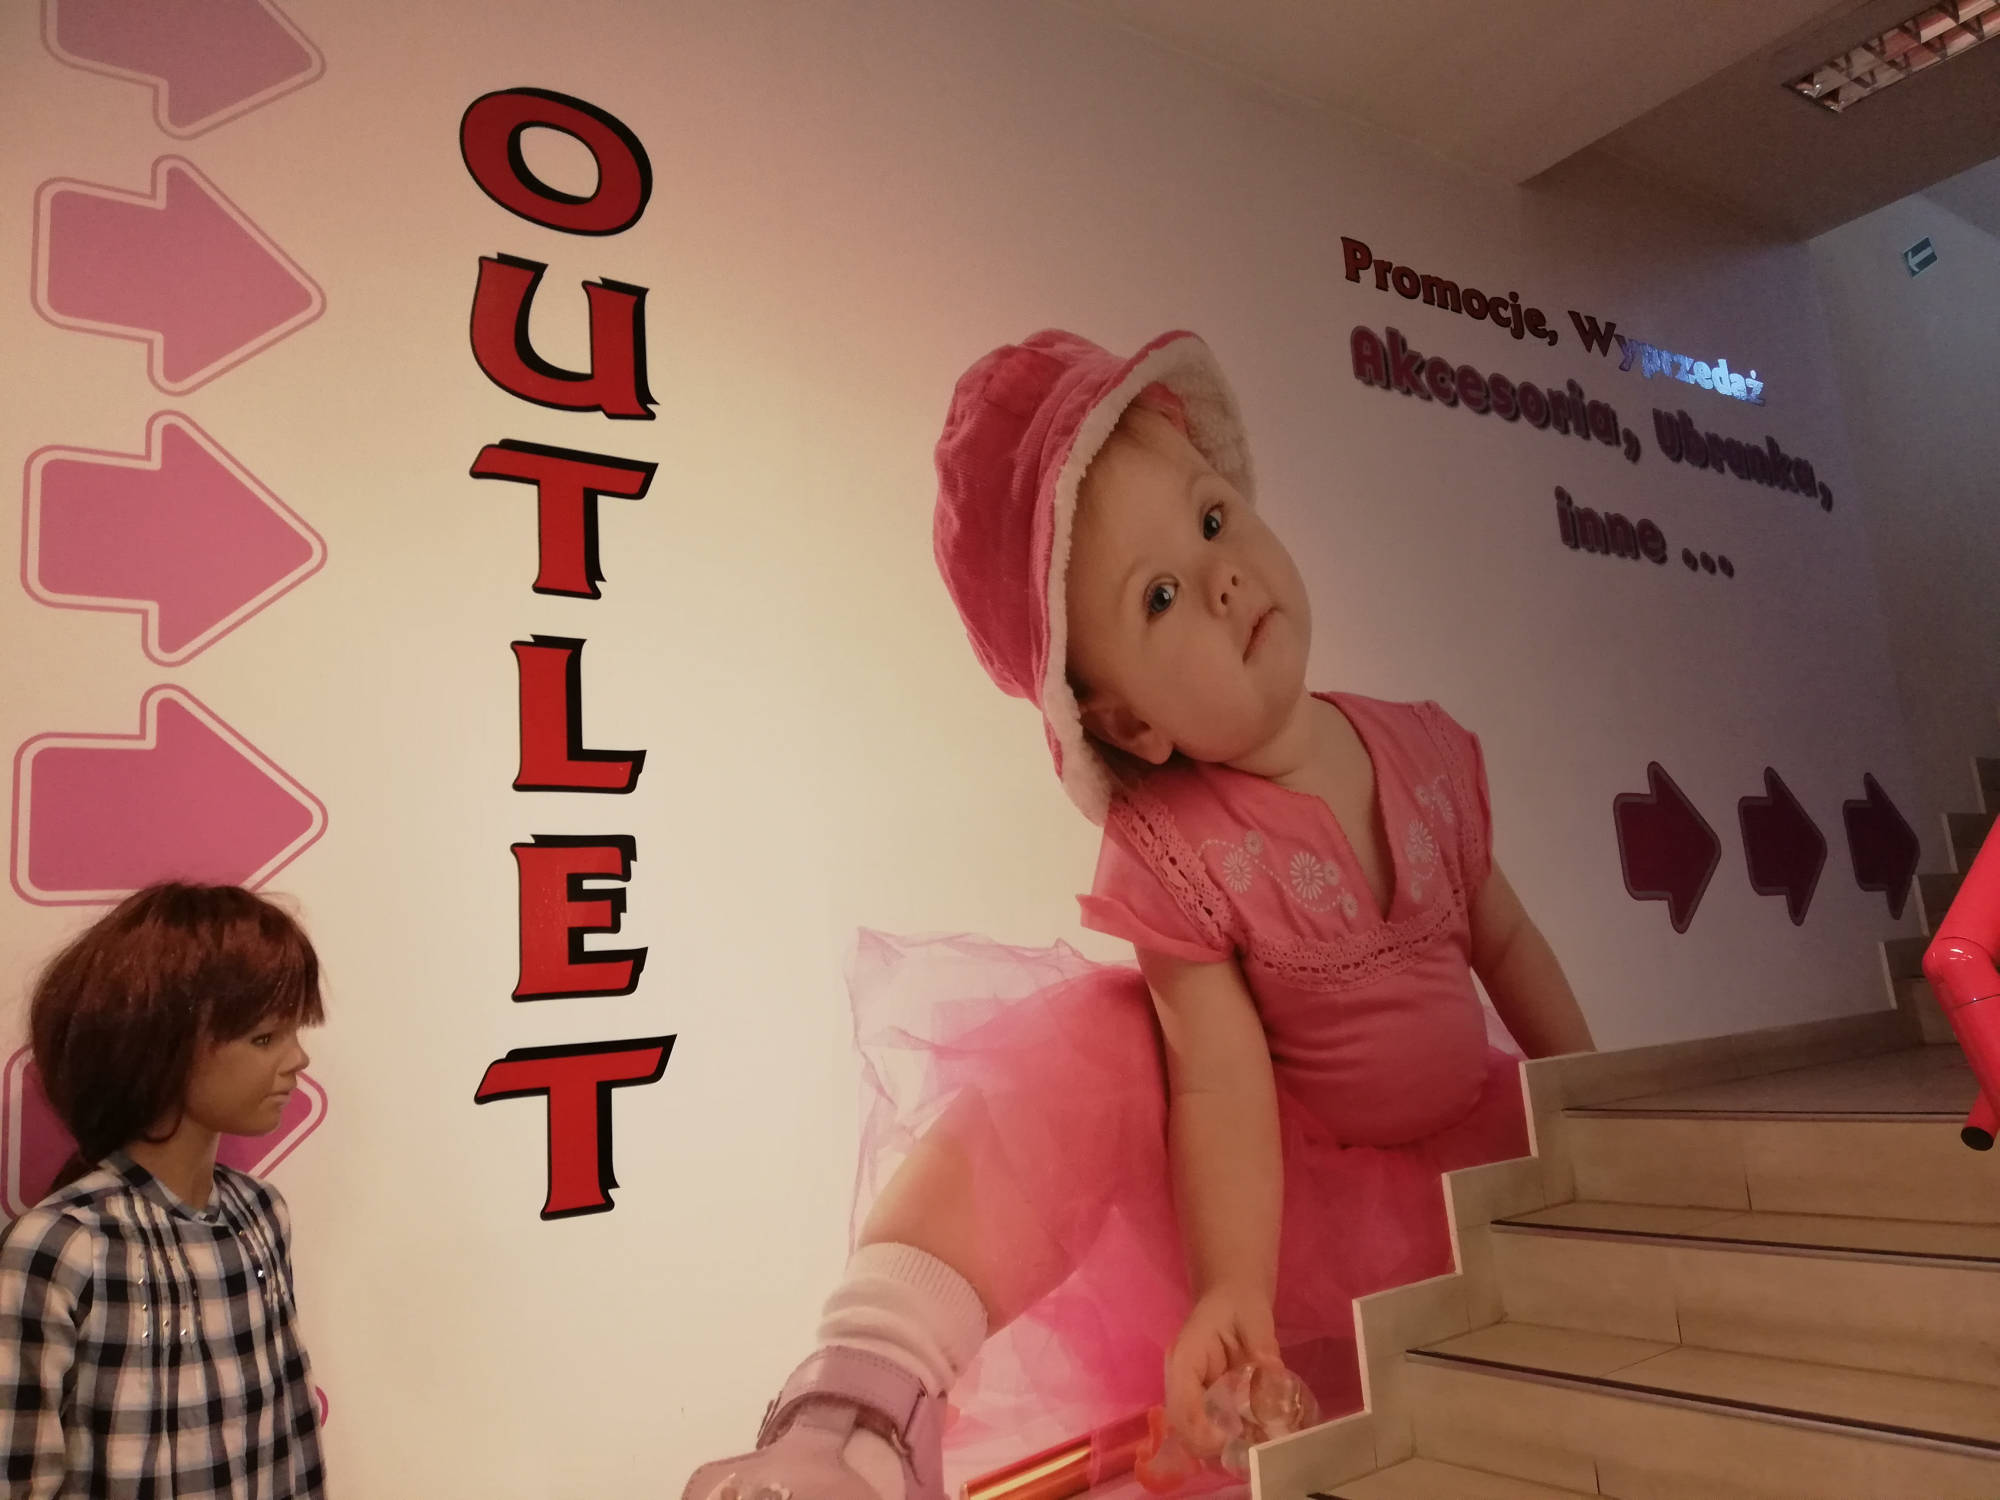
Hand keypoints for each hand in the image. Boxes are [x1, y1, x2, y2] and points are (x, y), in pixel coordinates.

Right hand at [1163, 1285, 1283, 1458]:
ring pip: (1192, 1434)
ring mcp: (1187, 1391)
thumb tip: (1274, 1374)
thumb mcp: (1254, 1317)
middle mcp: (1178, 1379)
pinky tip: (1251, 1438)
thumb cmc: (1239, 1302)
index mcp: (1185, 1357)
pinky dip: (1226, 1439)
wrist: (1232, 1295)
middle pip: (1182, 1428)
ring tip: (1254, 1446)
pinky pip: (1206, 1428)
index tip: (1234, 1439)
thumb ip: (1263, 1345)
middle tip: (1250, 1449)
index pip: (1182, 1405)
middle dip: (1212, 1447)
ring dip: (1220, 1447)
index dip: (1203, 1431)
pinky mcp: (1200, 1399)